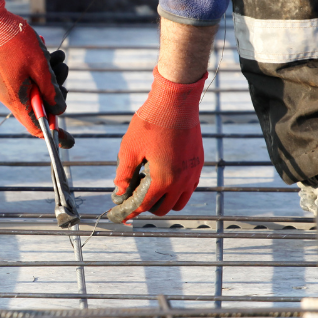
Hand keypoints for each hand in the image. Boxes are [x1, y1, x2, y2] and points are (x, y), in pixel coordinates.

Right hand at [0, 0, 69, 142]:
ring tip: (56, 56)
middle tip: (62, 73)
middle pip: (38, 107)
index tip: (68, 130)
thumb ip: (51, 91)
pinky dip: (38, 67)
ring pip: (34, 88)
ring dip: (49, 75)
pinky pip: (26, 77)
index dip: (54, 131)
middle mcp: (9, 96)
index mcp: (16, 100)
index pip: (36, 128)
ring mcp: (5, 83)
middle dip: (55, 92)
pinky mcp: (4, 72)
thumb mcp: (40, 66)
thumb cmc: (13, 42)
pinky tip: (44, 50)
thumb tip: (60, 109)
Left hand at [108, 68, 205, 222]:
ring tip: (151, 188)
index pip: (144, 205)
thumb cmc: (151, 123)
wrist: (176, 103)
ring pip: (179, 201)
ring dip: (165, 201)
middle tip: (135, 196)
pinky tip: (165, 177)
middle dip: (147, 207)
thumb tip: (119, 191)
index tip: (120, 214)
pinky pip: (189, 187)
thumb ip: (124, 173)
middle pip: (163, 208)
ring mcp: (192, 173)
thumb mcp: (130, 148)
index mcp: (163, 180)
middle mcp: (181, 181)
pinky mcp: (198, 163)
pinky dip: (177, 190)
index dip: (130, 211)